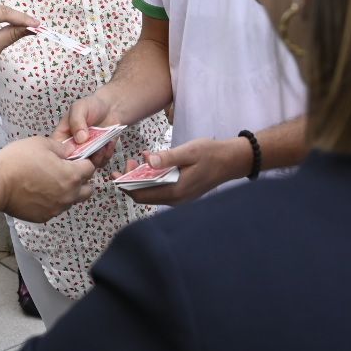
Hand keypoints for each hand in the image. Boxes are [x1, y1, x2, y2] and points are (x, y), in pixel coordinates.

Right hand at [0, 135, 95, 221]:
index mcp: (72, 176)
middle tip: (64, 171)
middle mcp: (68, 195)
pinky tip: (37, 192)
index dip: (83, 161)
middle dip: (80, 180)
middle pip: (87, 189)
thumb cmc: (18, 161)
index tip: (73, 158)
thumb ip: (61, 148)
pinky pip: (54, 209)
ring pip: (71, 201)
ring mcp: (56, 208)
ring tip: (47, 182)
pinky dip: (51, 201)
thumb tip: (69, 152)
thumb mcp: (42, 143)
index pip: (90, 168)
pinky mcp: (43, 217)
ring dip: (66, 192)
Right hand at [54, 93, 118, 166]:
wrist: (111, 108)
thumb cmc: (91, 106)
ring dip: (96, 158)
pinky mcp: (98, 157)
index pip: (56, 153)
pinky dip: (106, 156)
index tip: (77, 150)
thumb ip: (76, 121)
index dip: (64, 156)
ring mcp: (85, 154)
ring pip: (86, 168)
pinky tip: (109, 143)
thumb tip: (80, 140)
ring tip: (103, 145)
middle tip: (94, 148)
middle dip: (83, 160)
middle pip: (71, 165)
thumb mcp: (80, 107)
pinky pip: (100, 164)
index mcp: (61, 137)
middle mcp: (71, 149)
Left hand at [120, 136, 252, 205]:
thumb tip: (147, 160)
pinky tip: (153, 164)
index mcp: (175, 191)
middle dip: (132, 181)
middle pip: (144, 196)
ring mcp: (180, 198)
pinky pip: (161, 189)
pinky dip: (153, 178)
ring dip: (142, 179)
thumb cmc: (211, 154)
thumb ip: (167, 157)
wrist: (232, 161)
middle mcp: (176, 199)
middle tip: (130, 162)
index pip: (141, 195)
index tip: (117, 172)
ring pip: (152, 193)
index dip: (126, 185)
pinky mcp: (182, 192)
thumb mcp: (188, 151)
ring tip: (140, 161)